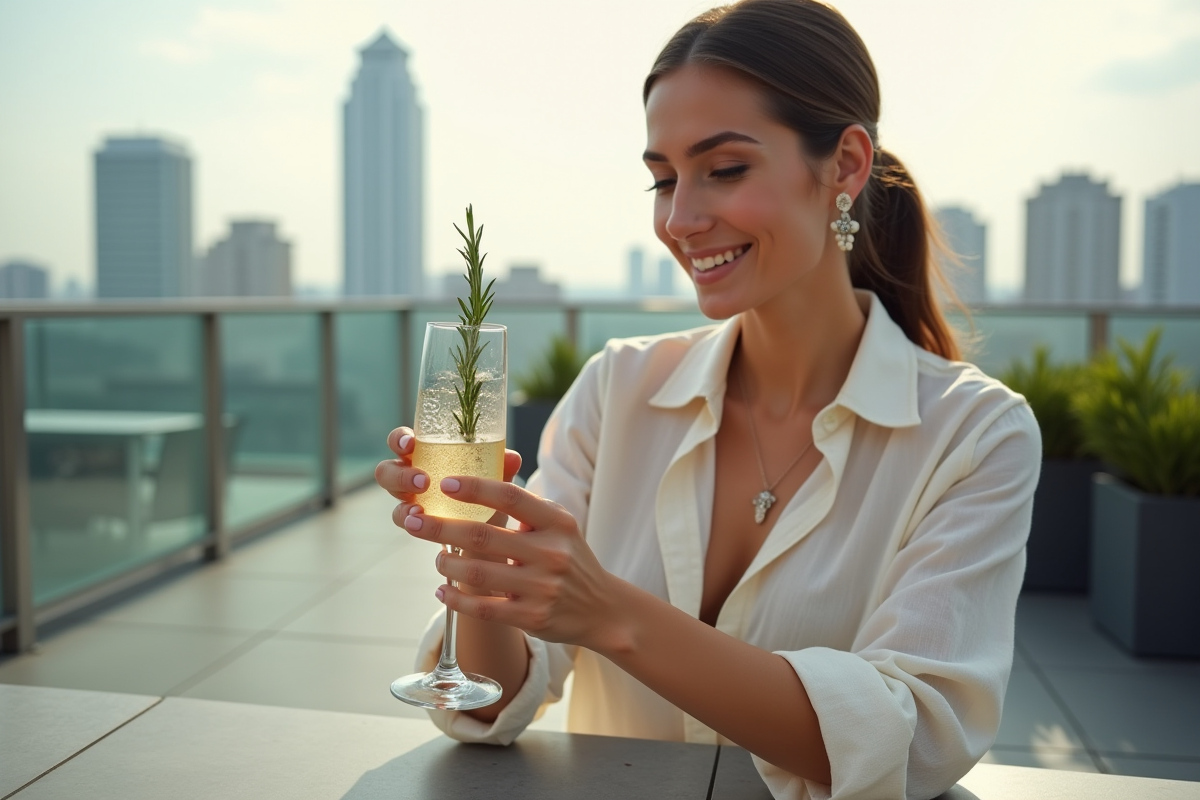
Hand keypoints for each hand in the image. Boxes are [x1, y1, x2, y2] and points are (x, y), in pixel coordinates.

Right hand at [375, 427, 522, 594]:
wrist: (489, 537)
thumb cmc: (487, 496)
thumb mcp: (495, 482)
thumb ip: (501, 469)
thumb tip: (512, 457)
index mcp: (427, 455)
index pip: (403, 442)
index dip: (400, 440)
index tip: (411, 443)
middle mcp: (413, 476)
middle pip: (387, 470)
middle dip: (399, 474)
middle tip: (423, 481)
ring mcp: (411, 501)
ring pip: (393, 499)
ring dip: (403, 503)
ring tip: (418, 509)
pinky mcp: (417, 524)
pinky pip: (406, 521)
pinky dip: (410, 521)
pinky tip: (420, 523)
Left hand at [400, 475, 622, 650]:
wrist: (601, 608)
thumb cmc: (569, 558)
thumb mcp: (558, 526)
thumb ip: (525, 506)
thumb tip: (477, 478)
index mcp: (557, 522)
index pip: (511, 497)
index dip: (475, 487)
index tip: (444, 483)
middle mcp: (551, 552)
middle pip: (483, 536)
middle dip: (440, 528)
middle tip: (413, 521)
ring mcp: (541, 587)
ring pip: (478, 574)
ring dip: (447, 565)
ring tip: (437, 560)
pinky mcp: (532, 617)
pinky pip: (483, 609)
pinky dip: (457, 599)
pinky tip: (443, 591)